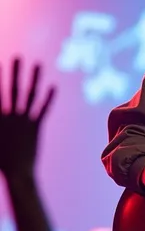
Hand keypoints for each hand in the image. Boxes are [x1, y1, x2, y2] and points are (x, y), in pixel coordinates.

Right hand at [0, 59, 54, 177]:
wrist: (16, 174)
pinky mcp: (34, 128)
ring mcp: (23, 121)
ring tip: (37, 63)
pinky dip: (48, 98)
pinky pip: (42, 109)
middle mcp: (9, 116)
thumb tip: (1, 114)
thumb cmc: (0, 160)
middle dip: (13, 72)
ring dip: (34, 78)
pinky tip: (53, 85)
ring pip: (29, 95)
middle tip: (17, 56)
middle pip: (11, 89)